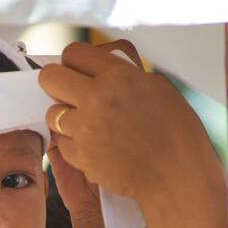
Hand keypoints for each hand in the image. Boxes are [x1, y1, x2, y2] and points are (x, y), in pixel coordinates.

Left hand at [39, 38, 221, 213]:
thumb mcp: (157, 87)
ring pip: (52, 114)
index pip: (73, 52)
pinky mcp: (82, 155)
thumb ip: (124, 76)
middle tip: (67, 94)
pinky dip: (75, 146)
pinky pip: (63, 144)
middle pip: (50, 78)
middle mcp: (98, 97)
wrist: (177, 174)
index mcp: (118, 75)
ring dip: (65, 118)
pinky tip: (95, 148)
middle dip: (56, 84)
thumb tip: (102, 72)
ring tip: (86, 125)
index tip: (76, 72)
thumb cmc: (175, 133)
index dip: (73, 62)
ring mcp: (87, 128)